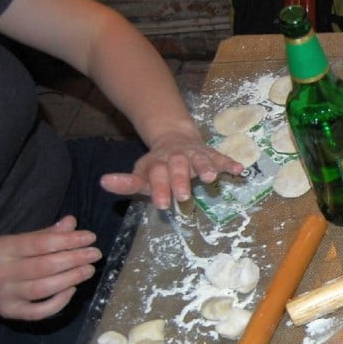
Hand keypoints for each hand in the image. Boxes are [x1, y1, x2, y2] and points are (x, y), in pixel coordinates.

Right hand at [0, 216, 100, 319]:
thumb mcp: (16, 241)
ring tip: (89, 270)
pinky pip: (39, 311)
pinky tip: (72, 290)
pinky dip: (58, 302)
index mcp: (3, 249)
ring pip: (44, 288)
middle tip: (95, 255)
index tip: (90, 238)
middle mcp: (2, 272)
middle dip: (75, 259)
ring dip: (71, 278)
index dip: (69, 240)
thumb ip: (45, 234)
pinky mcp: (10, 312)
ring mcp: (5, 295)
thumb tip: (72, 223)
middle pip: (45, 266)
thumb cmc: (1, 258)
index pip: (41, 243)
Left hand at [100, 130, 242, 209]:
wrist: (175, 138)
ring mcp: (195, 154)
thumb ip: (126, 183)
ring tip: (211, 178)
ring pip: (200, 159)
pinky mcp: (210, 154)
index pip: (156, 174)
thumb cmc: (158, 167)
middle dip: (180, 179)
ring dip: (206, 167)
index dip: (158, 188)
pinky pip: (221, 157)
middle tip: (183, 196)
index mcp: (158, 162)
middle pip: (178, 166)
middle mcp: (176, 156)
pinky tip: (239, 170)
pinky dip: (229, 163)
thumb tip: (103, 182)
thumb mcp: (141, 175)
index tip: (162, 205)